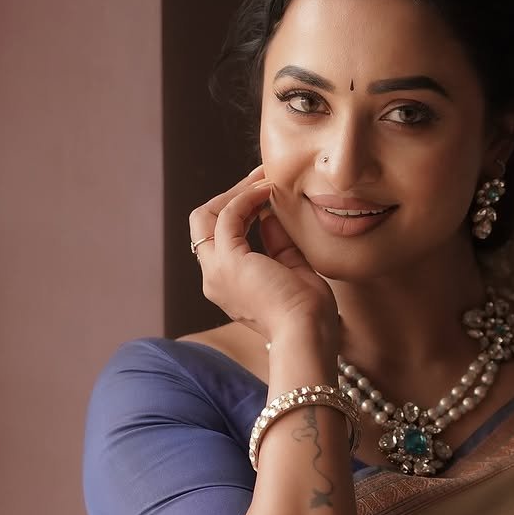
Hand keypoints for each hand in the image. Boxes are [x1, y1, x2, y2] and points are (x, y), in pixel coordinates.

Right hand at [189, 164, 338, 346]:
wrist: (308, 335)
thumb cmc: (309, 315)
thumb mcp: (293, 272)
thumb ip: (278, 244)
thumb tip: (270, 216)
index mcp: (229, 287)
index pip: (219, 239)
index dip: (240, 212)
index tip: (266, 195)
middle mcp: (214, 280)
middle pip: (204, 224)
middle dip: (231, 196)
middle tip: (261, 179)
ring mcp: (216, 272)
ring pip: (207, 216)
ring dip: (236, 192)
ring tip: (264, 179)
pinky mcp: (228, 262)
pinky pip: (228, 216)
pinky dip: (246, 198)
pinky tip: (268, 191)